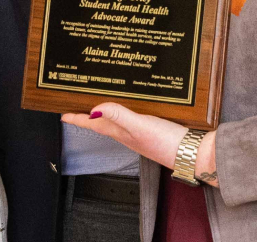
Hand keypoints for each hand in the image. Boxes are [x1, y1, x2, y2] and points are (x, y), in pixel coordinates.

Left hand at [62, 103, 218, 185]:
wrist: (194, 154)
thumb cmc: (168, 144)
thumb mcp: (141, 127)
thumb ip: (119, 116)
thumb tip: (95, 109)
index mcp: (121, 132)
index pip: (93, 124)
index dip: (77, 118)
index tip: (62, 114)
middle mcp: (128, 133)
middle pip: (102, 122)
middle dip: (88, 113)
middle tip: (76, 105)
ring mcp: (140, 132)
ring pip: (116, 119)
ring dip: (105, 111)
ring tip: (97, 103)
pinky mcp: (153, 129)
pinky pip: (132, 117)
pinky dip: (126, 110)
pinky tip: (131, 105)